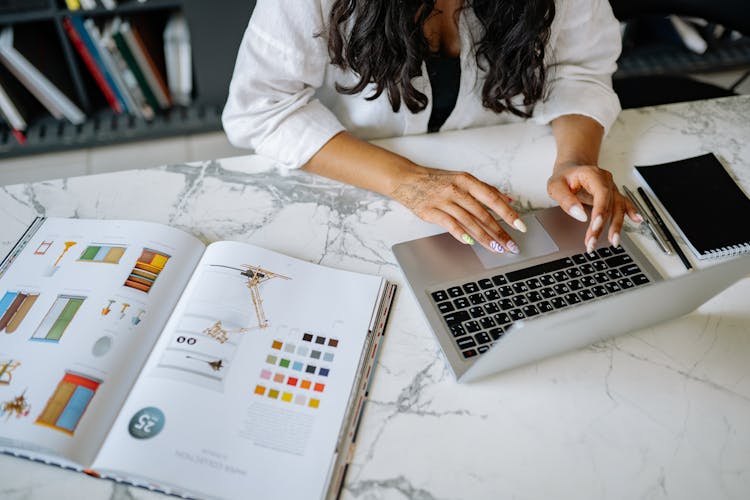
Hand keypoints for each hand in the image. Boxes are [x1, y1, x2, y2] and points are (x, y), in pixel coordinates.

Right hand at [389, 165, 525, 252]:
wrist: (408, 180)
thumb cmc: (436, 181)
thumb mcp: (462, 179)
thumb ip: (485, 190)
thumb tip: (508, 200)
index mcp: (467, 181)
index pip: (493, 198)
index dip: (508, 213)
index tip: (519, 226)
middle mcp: (457, 190)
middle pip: (483, 214)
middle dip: (499, 231)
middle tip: (510, 245)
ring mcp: (444, 201)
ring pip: (469, 221)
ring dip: (484, 237)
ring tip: (496, 248)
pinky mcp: (431, 211)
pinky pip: (449, 224)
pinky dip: (460, 233)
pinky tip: (470, 242)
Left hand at [547, 161, 641, 250]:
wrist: (572, 169)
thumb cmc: (564, 177)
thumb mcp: (556, 186)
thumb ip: (565, 199)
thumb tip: (579, 215)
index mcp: (592, 174)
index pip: (601, 193)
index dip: (600, 210)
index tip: (595, 225)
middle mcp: (605, 181)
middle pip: (609, 205)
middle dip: (603, 226)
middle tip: (593, 241)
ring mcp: (611, 188)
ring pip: (618, 207)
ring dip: (616, 226)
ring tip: (613, 241)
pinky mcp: (612, 195)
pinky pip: (624, 204)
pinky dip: (631, 212)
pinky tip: (638, 219)